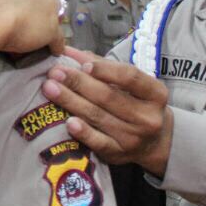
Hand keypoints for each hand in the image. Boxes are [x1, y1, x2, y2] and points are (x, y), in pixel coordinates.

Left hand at [42, 47, 172, 175]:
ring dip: (71, 101)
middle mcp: (147, 117)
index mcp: (155, 93)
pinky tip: (68, 123)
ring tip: (50, 89)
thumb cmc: (135, 104)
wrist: (153, 144)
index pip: (130, 77)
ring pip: (98, 116)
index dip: (105, 70)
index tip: (83, 64)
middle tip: (55, 73)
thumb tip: (69, 51)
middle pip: (108, 96)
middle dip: (78, 83)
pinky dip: (83, 132)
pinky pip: (98, 142)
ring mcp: (134, 138)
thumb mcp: (129, 84)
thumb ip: (102, 66)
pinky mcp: (119, 154)